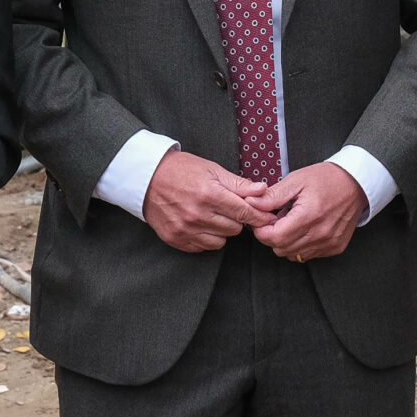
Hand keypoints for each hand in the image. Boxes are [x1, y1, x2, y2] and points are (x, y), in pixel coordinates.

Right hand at [143, 150, 274, 251]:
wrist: (147, 177)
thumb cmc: (182, 170)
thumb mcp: (212, 169)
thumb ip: (238, 184)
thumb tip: (262, 190)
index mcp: (209, 195)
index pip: (244, 213)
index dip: (259, 217)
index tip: (268, 218)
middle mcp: (197, 215)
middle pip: (235, 229)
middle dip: (237, 220)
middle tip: (230, 209)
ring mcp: (185, 230)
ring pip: (221, 241)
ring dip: (222, 230)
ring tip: (214, 215)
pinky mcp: (176, 239)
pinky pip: (203, 247)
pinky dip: (207, 238)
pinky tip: (202, 224)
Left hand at [251, 162, 366, 261]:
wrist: (357, 183)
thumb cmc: (327, 179)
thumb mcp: (297, 180)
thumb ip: (273, 195)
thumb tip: (251, 204)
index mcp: (309, 215)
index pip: (274, 237)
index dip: (262, 230)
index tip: (263, 220)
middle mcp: (320, 233)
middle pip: (281, 248)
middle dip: (272, 236)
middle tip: (278, 218)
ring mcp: (329, 243)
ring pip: (292, 255)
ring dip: (286, 241)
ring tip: (293, 221)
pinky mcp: (334, 248)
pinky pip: (307, 255)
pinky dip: (300, 245)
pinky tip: (305, 228)